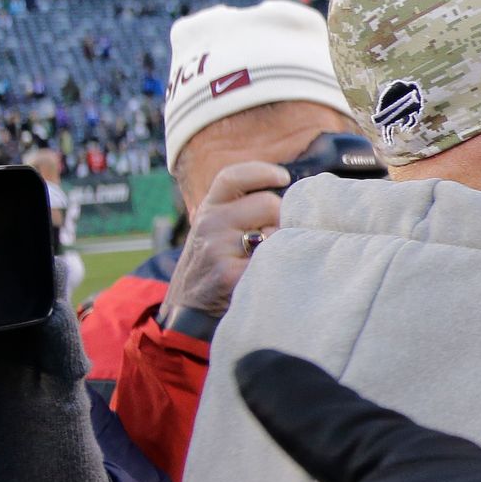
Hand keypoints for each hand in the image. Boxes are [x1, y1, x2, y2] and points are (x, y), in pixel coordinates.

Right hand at [160, 161, 287, 321]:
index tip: (283, 177)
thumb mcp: (215, 231)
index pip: (233, 177)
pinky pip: (272, 260)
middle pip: (269, 203)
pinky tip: (265, 277)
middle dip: (281, 220)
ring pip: (275, 232)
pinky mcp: (229, 274)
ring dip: (280, 245)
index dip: (261, 171)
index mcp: (208, 209)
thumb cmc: (213, 266)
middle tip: (272, 242)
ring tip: (265, 261)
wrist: (187, 310)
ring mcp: (218, 248)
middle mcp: (210, 223)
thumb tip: (294, 198)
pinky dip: (277, 267)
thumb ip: (241, 211)